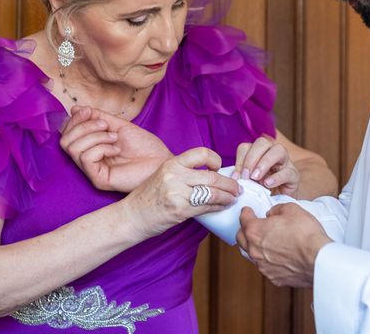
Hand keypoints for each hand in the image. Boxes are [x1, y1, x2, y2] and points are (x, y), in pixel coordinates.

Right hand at [60, 106, 172, 191]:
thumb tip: (74, 109)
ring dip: (94, 136)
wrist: (162, 160)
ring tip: (114, 137)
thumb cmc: (145, 146)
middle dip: (83, 126)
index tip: (88, 111)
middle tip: (105, 125)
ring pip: (73, 148)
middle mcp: (89, 160)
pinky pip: (85, 158)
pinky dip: (100, 147)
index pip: (67, 134)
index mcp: (92, 147)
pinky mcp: (99, 180)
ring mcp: (93, 171)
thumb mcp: (119, 125)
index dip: (74, 119)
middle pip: (65, 141)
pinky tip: (116, 149)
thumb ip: (98, 117)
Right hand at [124, 147, 241, 237]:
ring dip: (228, 196)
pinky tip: (222, 207)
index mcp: (172, 163)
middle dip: (229, 184)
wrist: (132, 216)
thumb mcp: (163, 175)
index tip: (219, 168)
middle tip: (237, 188)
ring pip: (213, 193)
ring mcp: (177, 193)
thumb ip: (183, 172)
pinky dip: (218, 207)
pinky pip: (206, 207)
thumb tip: (210, 173)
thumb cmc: (148, 196)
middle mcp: (175, 176)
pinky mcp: (180, 210)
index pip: (202, 153)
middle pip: (212, 177)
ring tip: (233, 198)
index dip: (215, 160)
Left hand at [233, 136, 299, 195]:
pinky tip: (268, 184)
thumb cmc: (262, 190)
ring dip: (264, 163)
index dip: (240, 160)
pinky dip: (277, 177)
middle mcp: (272, 152)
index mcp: (258, 153)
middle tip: (246, 176)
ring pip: (279, 150)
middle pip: (262, 143)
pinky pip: (288, 171)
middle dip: (251, 158)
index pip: (246, 146)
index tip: (237, 177)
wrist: (279, 203)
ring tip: (256, 178)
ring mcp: (286, 162)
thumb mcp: (249, 182)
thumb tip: (234, 178)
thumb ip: (242, 176)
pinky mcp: (294, 175)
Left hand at [236, 203, 330, 286]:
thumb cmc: (306, 235)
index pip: (243, 219)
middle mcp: (255, 250)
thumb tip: (273, 214)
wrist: (318, 259)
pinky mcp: (274, 277)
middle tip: (251, 225)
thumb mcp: (291, 209)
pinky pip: (264, 267)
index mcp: (255, 231)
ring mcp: (263, 266)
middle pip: (240, 238)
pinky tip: (274, 256)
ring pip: (250, 255)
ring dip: (253, 246)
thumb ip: (277, 209)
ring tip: (260, 241)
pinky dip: (266, 260)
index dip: (246, 212)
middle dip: (244, 230)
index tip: (248, 211)